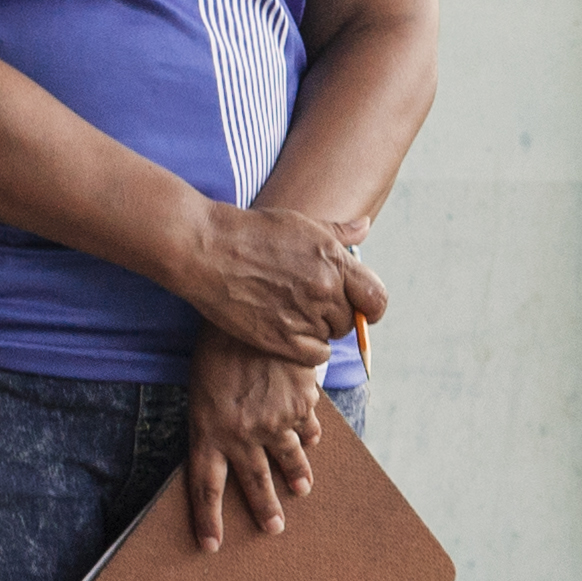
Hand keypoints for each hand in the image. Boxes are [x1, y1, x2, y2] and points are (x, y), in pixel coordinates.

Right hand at [162, 199, 382, 364]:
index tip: (360, 308)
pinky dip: (305, 350)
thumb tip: (364, 226)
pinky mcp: (282, 339)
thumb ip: (338, 232)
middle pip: (349, 320)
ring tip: (288, 312)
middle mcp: (325, 289)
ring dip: (316, 331)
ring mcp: (304, 316)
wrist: (206, 249)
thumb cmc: (251, 232)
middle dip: (335, 316)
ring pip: (330, 337)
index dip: (369, 306)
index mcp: (334, 260)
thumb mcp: (300, 223)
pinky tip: (286, 332)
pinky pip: (314, 357)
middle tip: (308, 306)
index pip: (375, 297)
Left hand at [182, 337, 331, 553]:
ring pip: (288, 459)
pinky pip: (308, 428)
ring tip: (301, 490)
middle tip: (273, 529)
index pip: (205, 487)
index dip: (207, 519)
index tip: (210, 545)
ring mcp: (273, 422)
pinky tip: (313, 441)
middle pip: (252, 483)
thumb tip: (230, 441)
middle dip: (263, 509)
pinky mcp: (299, 405)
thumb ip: (216, 418)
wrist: (248, 314)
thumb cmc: (216, 345)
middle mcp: (240, 434)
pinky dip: (310, 435)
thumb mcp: (203, 386)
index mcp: (207, 431)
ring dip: (295, 476)